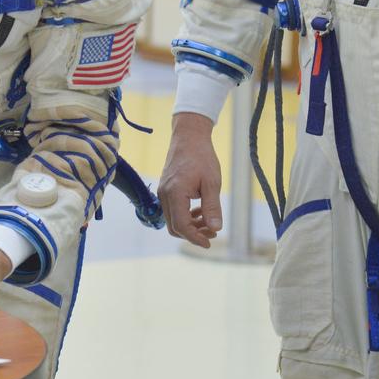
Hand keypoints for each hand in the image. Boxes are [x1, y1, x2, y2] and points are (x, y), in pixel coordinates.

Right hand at [158, 113, 222, 247]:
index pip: (181, 225)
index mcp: (175, 193)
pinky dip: (185, 216)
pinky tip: (200, 211)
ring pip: (173, 219)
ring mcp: (163, 191)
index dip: (195, 238)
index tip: (210, 242)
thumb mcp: (212, 182)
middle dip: (193, 234)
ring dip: (190, 226)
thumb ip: (212, 206)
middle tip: (213, 233)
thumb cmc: (201, 156)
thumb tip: (216, 228)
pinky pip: (172, 210)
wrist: (188, 136)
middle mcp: (165, 194)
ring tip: (209, 222)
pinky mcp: (166, 189)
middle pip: (174, 226)